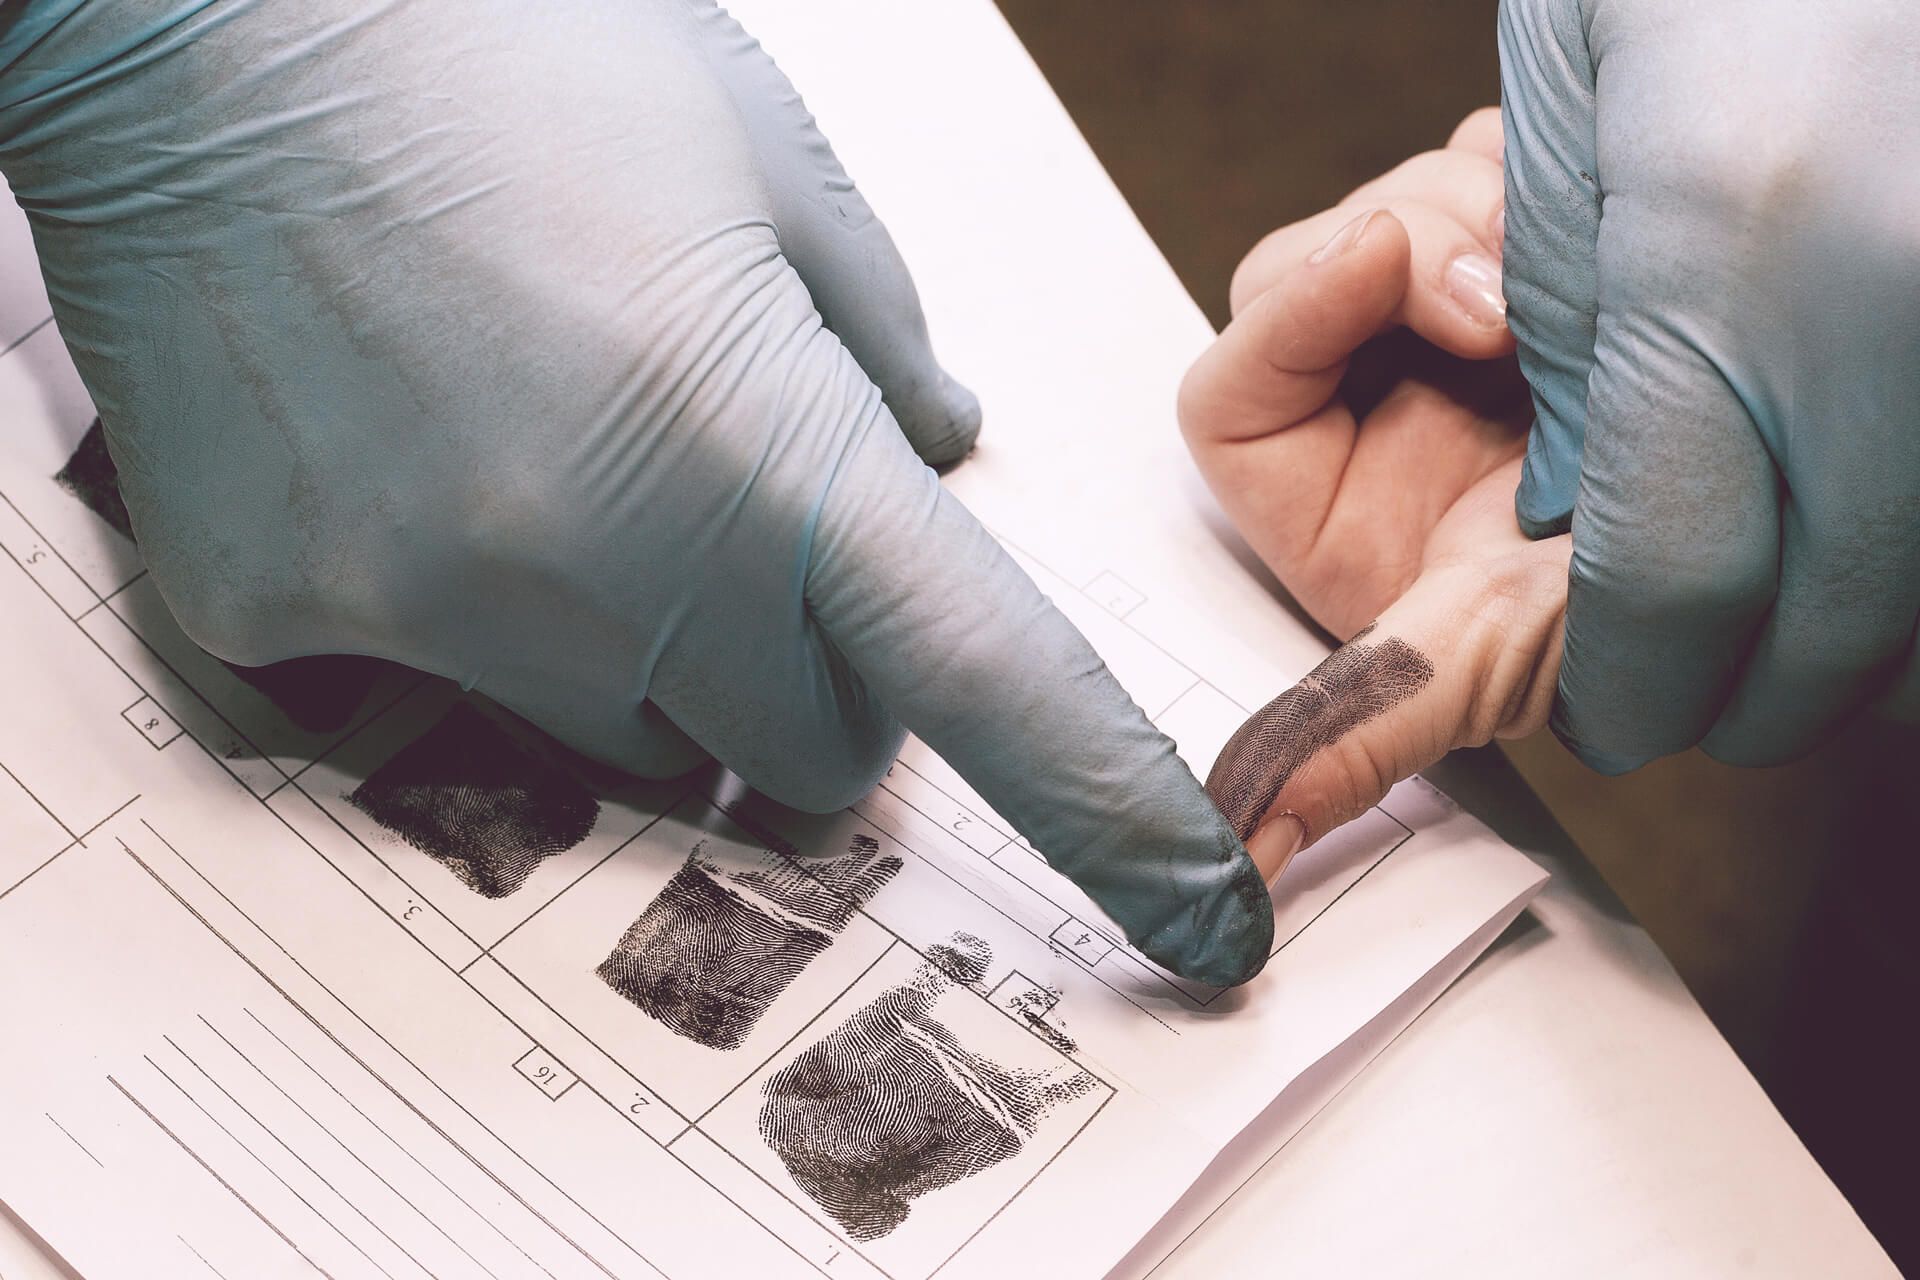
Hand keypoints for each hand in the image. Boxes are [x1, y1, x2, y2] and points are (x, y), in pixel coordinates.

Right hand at [0, 1, 1270, 982]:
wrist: (200, 22)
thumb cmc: (509, 57)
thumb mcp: (758, 167)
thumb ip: (874, 339)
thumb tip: (937, 450)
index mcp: (766, 445)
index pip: (993, 682)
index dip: (1117, 816)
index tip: (1206, 915)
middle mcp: (607, 569)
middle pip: (802, 754)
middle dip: (818, 678)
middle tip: (753, 538)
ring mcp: (431, 614)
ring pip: (625, 739)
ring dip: (644, 651)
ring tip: (560, 462)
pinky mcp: (280, 626)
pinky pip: (428, 701)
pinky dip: (464, 619)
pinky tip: (418, 467)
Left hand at [1181, 111, 1568, 880]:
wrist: (1732, 547)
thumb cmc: (1603, 615)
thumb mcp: (1463, 663)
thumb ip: (1350, 740)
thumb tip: (1238, 846)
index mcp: (1325, 486)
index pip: (1235, 382)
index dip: (1291, 315)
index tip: (1381, 275)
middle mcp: (1376, 396)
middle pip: (1315, 264)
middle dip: (1410, 253)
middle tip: (1500, 308)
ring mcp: (1452, 316)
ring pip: (1408, 201)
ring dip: (1483, 219)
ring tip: (1562, 301)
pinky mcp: (1528, 257)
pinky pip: (1495, 171)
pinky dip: (1536, 189)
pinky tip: (1589, 255)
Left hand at [1500, 0, 1919, 770]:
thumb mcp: (1572, 137)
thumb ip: (1582, 347)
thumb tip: (1588, 514)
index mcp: (1728, 264)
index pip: (1673, 586)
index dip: (1633, 681)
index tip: (1609, 704)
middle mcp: (1894, 308)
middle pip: (1835, 625)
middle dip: (1749, 692)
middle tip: (1692, 688)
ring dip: (1862, 641)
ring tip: (1783, 615)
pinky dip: (1915, 557)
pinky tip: (1869, 522)